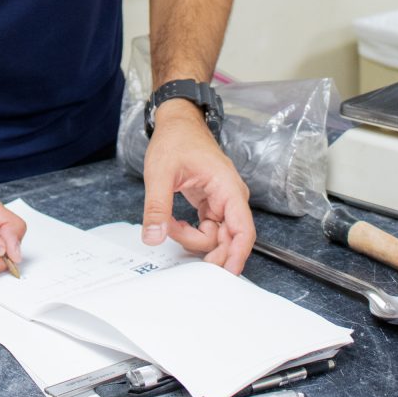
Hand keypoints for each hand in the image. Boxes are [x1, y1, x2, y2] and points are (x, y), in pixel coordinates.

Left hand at [141, 99, 254, 273]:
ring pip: (216, 236)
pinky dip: (190, 232)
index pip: (243, 230)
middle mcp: (231, 196)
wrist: (177, 122)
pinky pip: (207, 229)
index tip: (225, 274)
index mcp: (227, 187)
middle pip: (229, 238)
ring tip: (168, 222)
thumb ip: (157, 207)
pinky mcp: (212, 204)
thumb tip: (153, 237)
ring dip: (192, 238)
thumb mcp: (159, 172)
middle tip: (176, 237)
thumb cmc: (175, 139)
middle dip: (203, 247)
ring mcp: (223, 202)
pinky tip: (174, 223)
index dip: (237, 255)